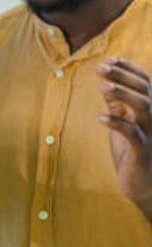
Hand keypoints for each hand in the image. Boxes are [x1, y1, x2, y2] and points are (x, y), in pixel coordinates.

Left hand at [97, 57, 151, 218]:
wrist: (143, 186)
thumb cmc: (133, 154)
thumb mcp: (123, 126)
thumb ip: (117, 107)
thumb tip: (105, 84)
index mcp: (150, 111)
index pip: (144, 82)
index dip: (127, 69)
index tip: (107, 60)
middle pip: (144, 89)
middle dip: (123, 76)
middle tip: (101, 67)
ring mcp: (151, 134)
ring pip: (144, 107)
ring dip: (123, 94)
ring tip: (102, 86)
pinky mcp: (142, 151)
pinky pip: (133, 134)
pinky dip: (118, 123)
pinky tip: (101, 117)